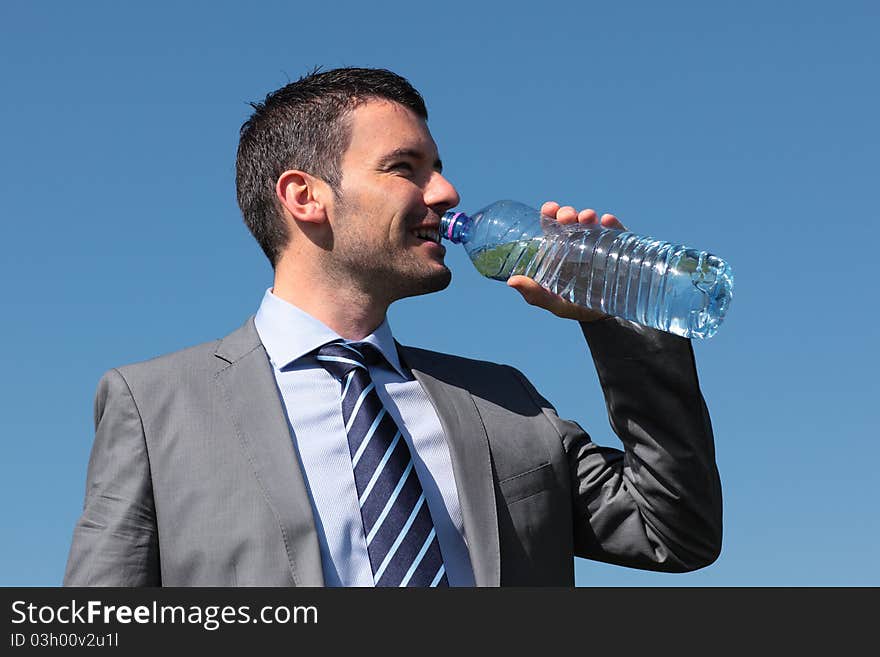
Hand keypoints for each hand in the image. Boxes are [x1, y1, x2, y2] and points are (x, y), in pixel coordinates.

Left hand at [507, 201, 626, 322]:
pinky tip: (608, 221)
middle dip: (568, 214)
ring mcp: (599, 243)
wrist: (606, 317)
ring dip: (588, 216)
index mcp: (559, 250)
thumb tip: (512, 281)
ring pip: (592, 223)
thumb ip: (535, 295)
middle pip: (571, 221)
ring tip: (587, 217)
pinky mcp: (618, 248)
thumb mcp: (555, 303)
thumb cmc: (575, 306)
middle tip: (567, 217)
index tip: (549, 209)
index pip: (552, 226)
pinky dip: (613, 225)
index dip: (550, 214)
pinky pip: (617, 233)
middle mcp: (578, 242)